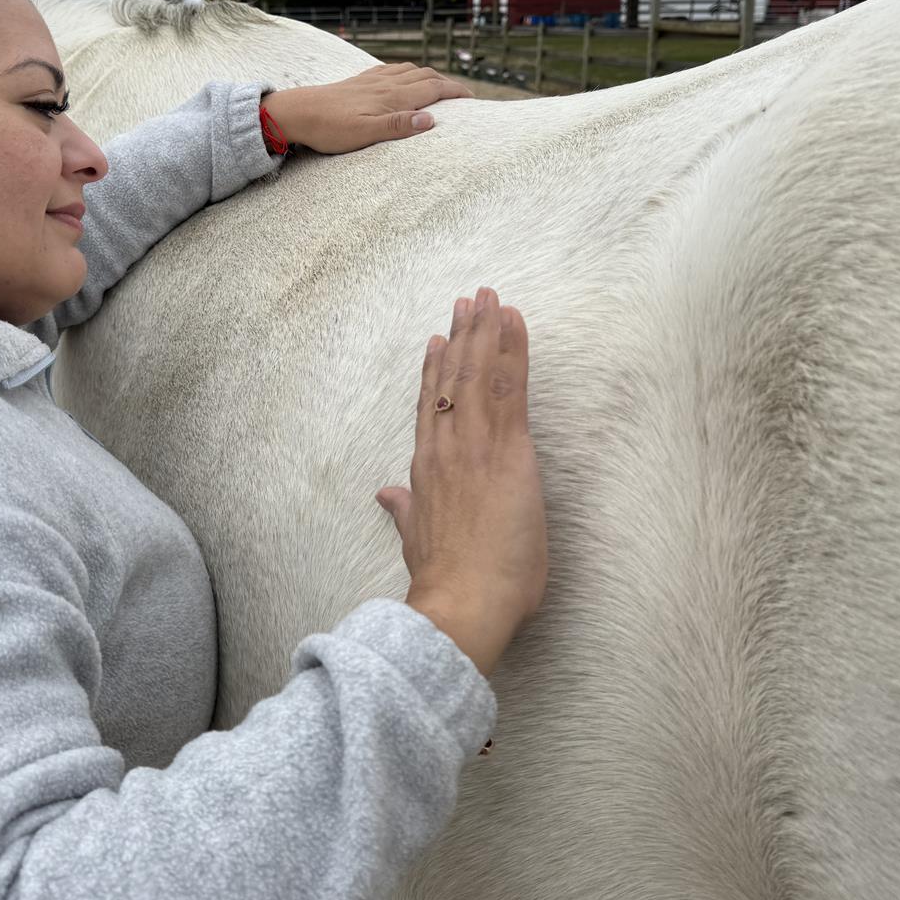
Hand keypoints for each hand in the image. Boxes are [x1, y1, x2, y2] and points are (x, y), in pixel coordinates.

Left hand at [261, 63, 472, 153]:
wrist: (297, 112)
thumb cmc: (329, 128)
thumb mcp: (364, 133)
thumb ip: (398, 126)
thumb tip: (431, 120)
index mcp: (392, 97)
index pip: (433, 89)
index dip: (456, 92)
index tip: (473, 99)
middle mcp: (386, 83)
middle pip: (426, 76)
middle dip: (448, 83)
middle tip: (463, 95)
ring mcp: (372, 80)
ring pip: (410, 70)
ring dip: (430, 75)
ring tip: (440, 84)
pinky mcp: (360, 80)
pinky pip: (392, 69)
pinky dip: (408, 71)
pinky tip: (403, 76)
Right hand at [375, 287, 549, 678]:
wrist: (463, 601)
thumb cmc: (447, 583)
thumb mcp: (417, 540)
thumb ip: (404, 512)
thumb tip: (387, 496)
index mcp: (426, 471)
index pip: (430, 408)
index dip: (434, 371)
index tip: (439, 340)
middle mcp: (445, 449)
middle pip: (452, 380)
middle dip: (463, 336)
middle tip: (469, 300)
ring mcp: (474, 444)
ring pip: (477, 374)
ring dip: (485, 331)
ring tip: (488, 297)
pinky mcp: (507, 449)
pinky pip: (508, 387)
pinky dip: (511, 350)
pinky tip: (512, 321)